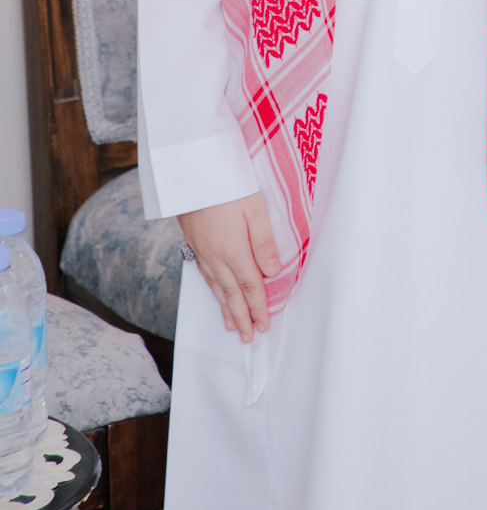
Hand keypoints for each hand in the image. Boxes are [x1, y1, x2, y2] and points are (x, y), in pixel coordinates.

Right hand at [179, 194, 281, 341]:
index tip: (263, 327)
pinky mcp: (194, 243)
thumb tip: (273, 272)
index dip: (258, 307)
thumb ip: (263, 242)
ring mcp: (203, 251)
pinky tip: (215, 294)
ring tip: (231, 326)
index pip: (249, 286)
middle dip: (241, 317)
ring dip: (225, 309)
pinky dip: (212, 291)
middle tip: (247, 338)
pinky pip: (205, 276)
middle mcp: (216, 257)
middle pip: (231, 294)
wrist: (191, 172)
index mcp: (233, 251)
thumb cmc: (227, 185)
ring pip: (216, 287)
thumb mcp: (254, 208)